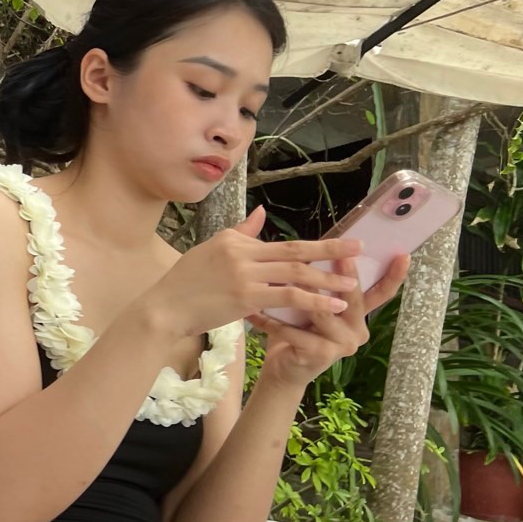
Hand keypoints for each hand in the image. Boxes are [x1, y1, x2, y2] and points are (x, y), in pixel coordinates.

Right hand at [146, 206, 372, 339]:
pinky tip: (331, 307)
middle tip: (359, 249)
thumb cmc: (185, 283)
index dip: (315, 246)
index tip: (340, 245)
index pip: (283, 243)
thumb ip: (241, 232)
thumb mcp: (212, 250)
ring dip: (327, 280)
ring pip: (295, 274)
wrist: (163, 308)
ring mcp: (245, 274)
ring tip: (351, 286)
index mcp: (236, 240)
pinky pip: (286, 298)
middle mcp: (243, 252)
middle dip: (331, 251)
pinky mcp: (245, 297)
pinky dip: (312, 301)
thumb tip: (261, 213)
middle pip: (295, 252)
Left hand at [248, 252, 410, 392]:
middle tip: (338, 254)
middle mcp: (358, 329)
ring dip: (298, 295)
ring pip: (322, 312)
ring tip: (278, 276)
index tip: (403, 254)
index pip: (380, 291)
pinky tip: (255, 313)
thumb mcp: (313, 300)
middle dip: (342, 274)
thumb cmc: (298, 327)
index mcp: (358, 313)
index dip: (393, 275)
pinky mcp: (323, 355)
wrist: (284, 367)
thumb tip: (326, 242)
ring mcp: (343, 344)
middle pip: (352, 296)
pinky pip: (297, 331)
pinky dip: (273, 321)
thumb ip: (322, 278)